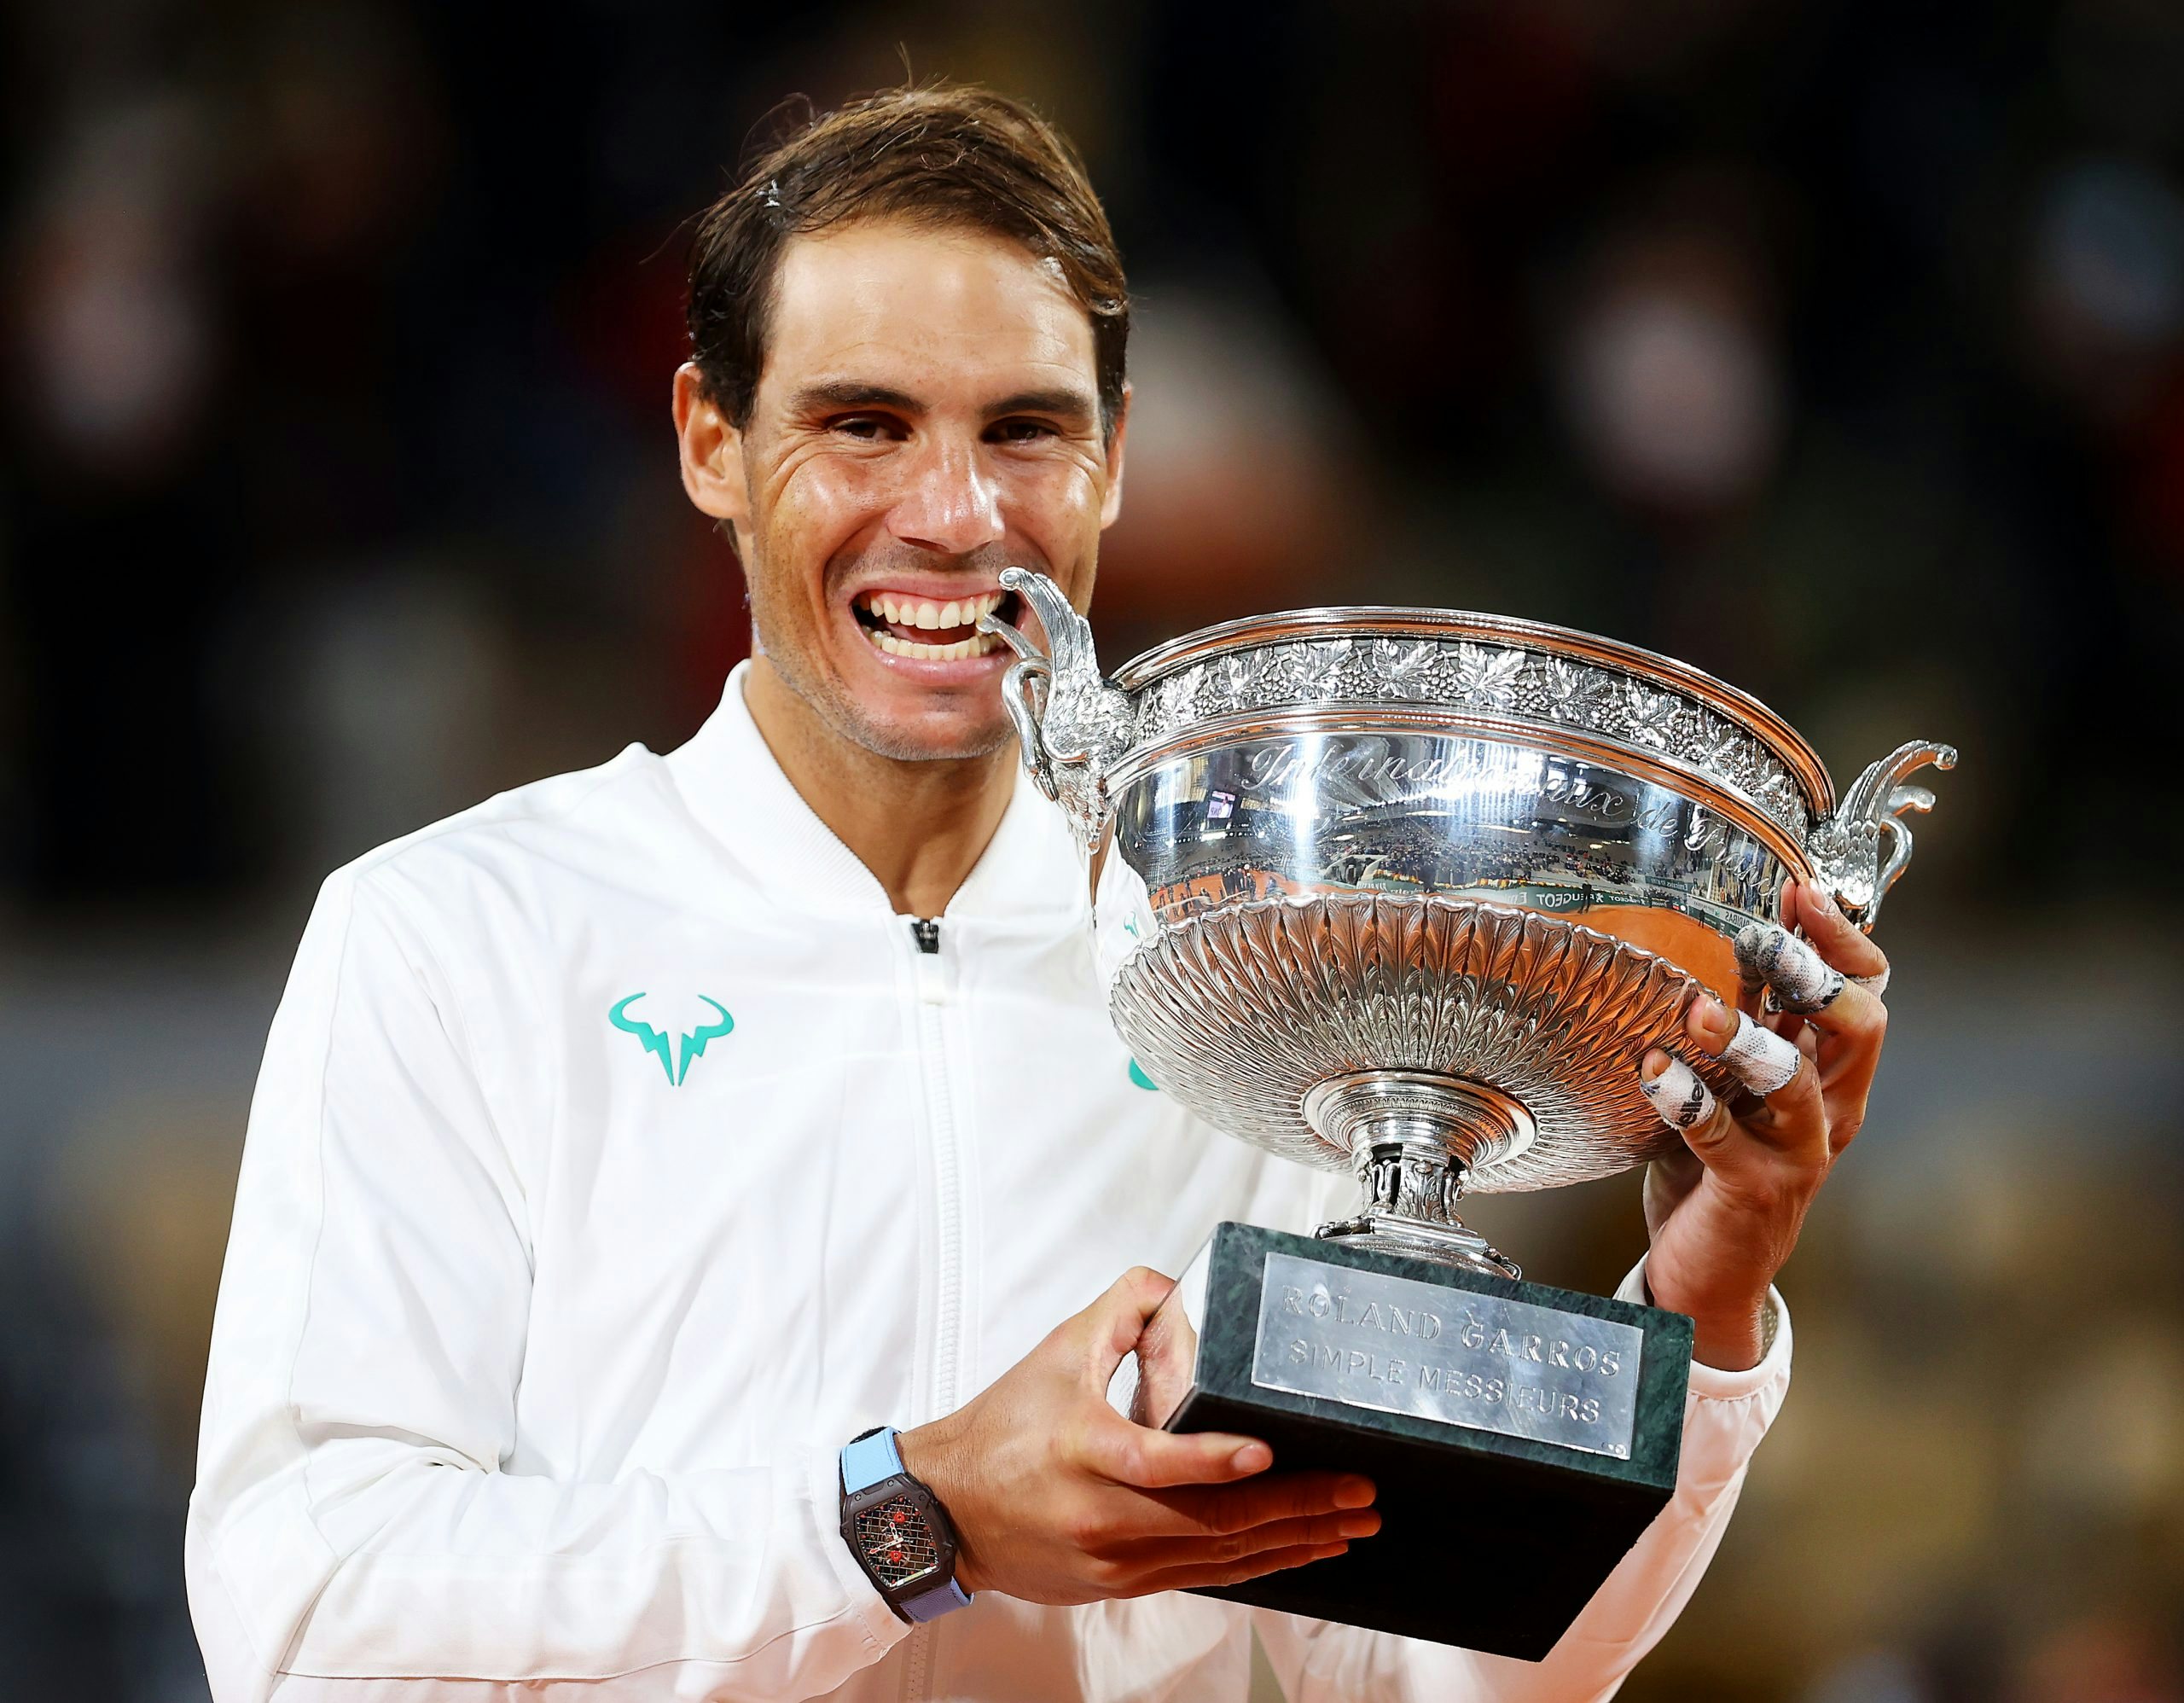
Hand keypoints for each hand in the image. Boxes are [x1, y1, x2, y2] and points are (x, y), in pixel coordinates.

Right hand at [898, 1267, 1379, 1602]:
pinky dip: (1255, 1564)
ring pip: (1218, 1559)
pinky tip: (1296, 1552)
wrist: (945, 1511)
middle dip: (1295, 1509)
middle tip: (1357, 1494)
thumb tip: (1171, 1282)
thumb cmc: (1000, 1432)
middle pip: (1210, 1522)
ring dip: (1291, 1543)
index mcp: (1084, 1451)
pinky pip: (1202, 1577)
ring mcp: (1113, 1559)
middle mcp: (1102, 1515)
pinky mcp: (1120, 1583)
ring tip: (1348, 1526)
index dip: (1216, 1460)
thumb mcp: (1056, 1353)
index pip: (1158, 1462)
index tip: (1269, 1449)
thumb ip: (1119, 1310)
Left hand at [1636, 879, 1889, 1369]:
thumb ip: (1742, 1020)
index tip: (1801, 890)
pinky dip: (1688, 1101)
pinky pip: (1722, 1139)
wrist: (1711, 1274)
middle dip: (1814, 976)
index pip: (1868, 994)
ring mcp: (1796, 1153)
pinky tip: (1654, 1071)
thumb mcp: (1734, 1083)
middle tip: (1764, 937)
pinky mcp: (1752, 1190)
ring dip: (1749, 1040)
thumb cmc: (1717, 1165)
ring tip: (1698, 1009)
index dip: (1843, 941)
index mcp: (1831, 1075)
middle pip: (1860, 1029)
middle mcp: (1828, 1110)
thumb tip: (1735, 934)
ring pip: (1796, 1086)